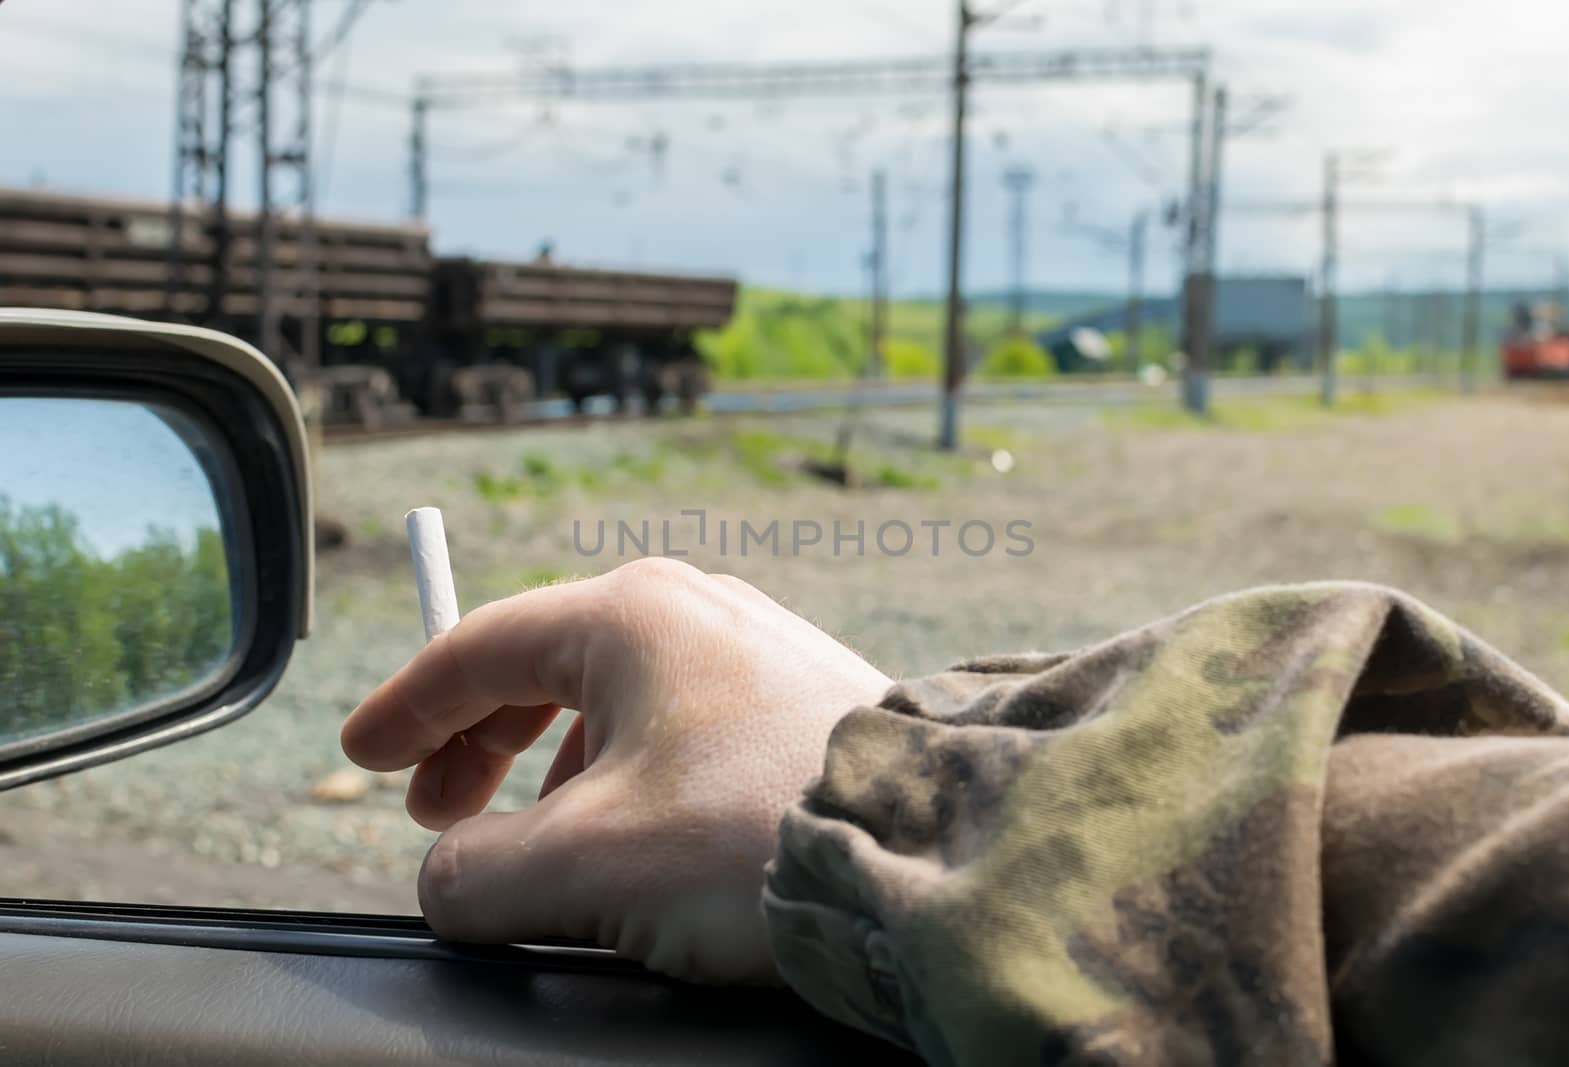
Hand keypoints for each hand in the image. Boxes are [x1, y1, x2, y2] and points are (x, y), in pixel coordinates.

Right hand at [341, 557, 890, 982]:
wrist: (924, 851)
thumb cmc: (752, 838)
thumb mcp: (582, 867)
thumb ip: (476, 874)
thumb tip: (452, 880)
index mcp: (628, 617)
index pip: (477, 648)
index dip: (405, 706)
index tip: (360, 751)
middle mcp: (691, 612)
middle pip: (541, 667)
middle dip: (473, 743)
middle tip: (433, 812)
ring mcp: (751, 650)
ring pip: (612, 703)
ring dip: (552, 774)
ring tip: (543, 847)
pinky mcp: (794, 700)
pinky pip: (677, 727)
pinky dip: (625, 777)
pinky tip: (635, 840)